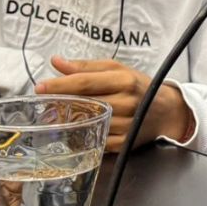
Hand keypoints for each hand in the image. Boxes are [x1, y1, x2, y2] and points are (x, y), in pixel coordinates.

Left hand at [35, 56, 194, 152]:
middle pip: (84, 103)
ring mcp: (126, 125)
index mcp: (124, 80)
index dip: (60, 85)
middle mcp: (127, 102)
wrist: (166, 111)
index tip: (40, 86)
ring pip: (88, 123)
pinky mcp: (124, 143)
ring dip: (67, 120)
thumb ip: (86, 67)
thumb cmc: (138, 86)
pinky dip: (82, 136)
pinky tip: (72, 130)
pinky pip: (96, 141)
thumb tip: (56, 62)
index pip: (85, 83)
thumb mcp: (117, 69)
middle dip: (60, 103)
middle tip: (42, 102)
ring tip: (54, 115)